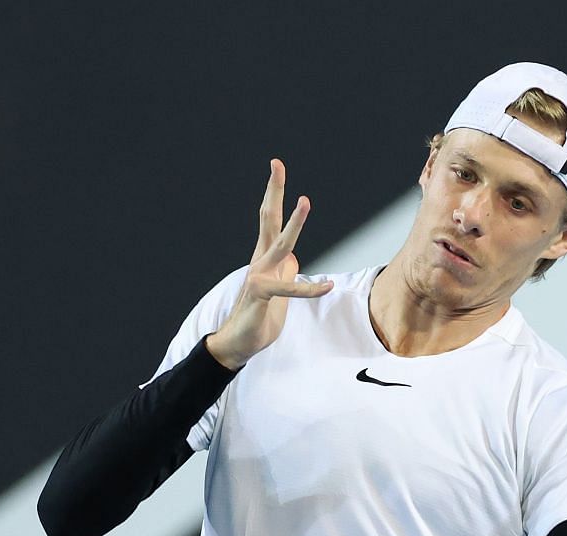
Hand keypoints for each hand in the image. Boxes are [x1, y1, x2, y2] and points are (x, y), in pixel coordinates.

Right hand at [206, 158, 334, 368]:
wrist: (238, 342)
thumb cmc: (259, 316)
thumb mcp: (279, 291)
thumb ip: (286, 273)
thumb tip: (294, 261)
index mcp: (265, 256)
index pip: (270, 218)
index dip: (274, 193)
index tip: (276, 166)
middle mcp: (260, 260)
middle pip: (268, 218)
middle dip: (274, 190)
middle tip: (277, 163)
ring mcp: (259, 275)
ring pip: (280, 245)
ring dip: (294, 223)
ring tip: (305, 201)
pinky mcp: (261, 296)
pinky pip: (288, 289)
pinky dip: (309, 289)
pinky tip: (327, 286)